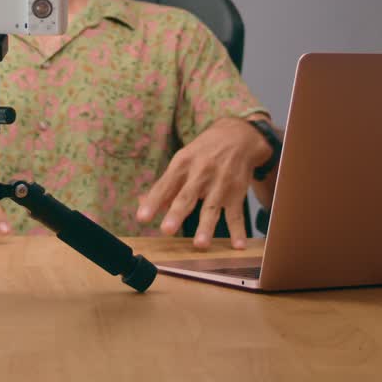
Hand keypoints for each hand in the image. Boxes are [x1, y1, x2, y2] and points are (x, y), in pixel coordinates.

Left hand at [135, 117, 270, 249]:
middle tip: (167, 230)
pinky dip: (238, 230)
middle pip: (187, 196)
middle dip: (177, 213)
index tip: (142, 218)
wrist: (238, 137)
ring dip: (206, 226)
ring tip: (200, 244)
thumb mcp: (182, 160)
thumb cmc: (203, 153)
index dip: (153, 202)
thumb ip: (165, 185)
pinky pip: (236, 214)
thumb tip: (142, 203)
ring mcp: (220, 184)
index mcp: (182, 164)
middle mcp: (200, 173)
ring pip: (211, 207)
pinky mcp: (237, 192)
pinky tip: (238, 245)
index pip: (164, 186)